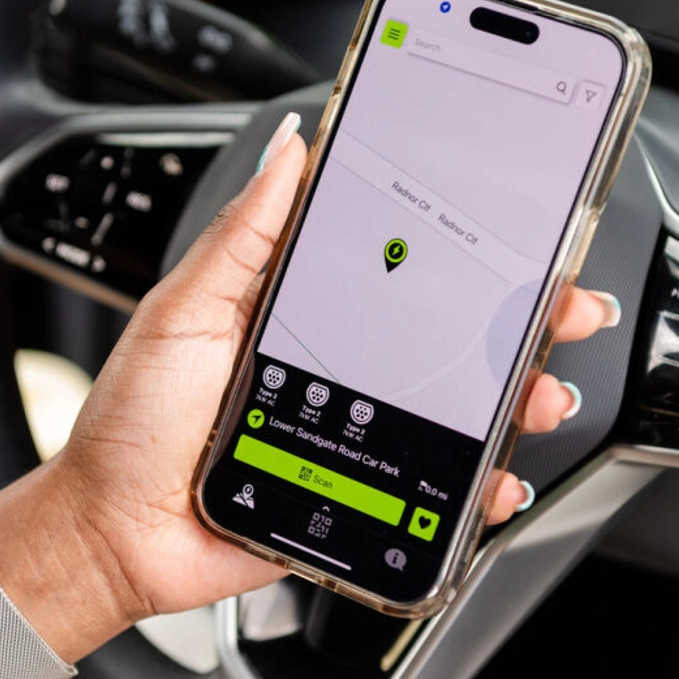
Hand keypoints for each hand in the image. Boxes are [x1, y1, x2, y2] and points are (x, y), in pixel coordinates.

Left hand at [45, 117, 618, 628]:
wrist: (117, 531)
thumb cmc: (136, 421)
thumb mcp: (184, 311)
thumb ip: (243, 235)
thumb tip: (290, 148)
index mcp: (304, 314)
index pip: (399, 271)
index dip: (462, 252)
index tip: (517, 234)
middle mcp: (340, 367)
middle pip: (446, 340)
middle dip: (518, 324)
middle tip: (562, 309)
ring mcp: (355, 430)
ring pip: (455, 412)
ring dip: (516, 400)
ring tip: (541, 394)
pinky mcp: (359, 491)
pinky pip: (433, 488)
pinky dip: (477, 486)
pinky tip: (499, 479)